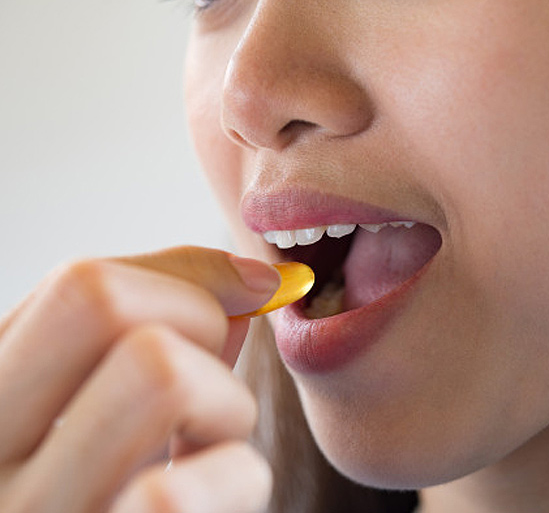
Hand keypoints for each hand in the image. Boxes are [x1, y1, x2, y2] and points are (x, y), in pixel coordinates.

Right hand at [0, 246, 279, 512]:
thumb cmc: (109, 496)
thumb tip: (244, 282)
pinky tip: (215, 501)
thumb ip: (163, 344)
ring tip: (209, 451)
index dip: (189, 270)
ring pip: (160, 374)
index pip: (81, 283)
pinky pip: (181, 493)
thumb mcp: (110, 418)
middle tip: (212, 380)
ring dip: (225, 407)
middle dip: (200, 318)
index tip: (254, 285)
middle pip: (104, 301)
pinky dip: (235, 481)